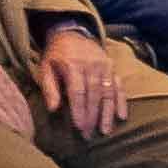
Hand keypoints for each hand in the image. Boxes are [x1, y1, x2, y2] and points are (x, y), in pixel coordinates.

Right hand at [0, 39, 35, 138]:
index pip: (17, 97)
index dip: (25, 114)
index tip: (29, 129)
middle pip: (16, 103)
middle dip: (25, 123)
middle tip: (31, 139)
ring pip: (8, 107)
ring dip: (18, 125)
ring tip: (23, 140)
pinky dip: (4, 120)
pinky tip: (10, 131)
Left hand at [38, 19, 127, 135]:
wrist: (72, 32)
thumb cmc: (56, 55)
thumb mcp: (46, 67)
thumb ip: (49, 88)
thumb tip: (53, 109)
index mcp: (73, 64)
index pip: (78, 91)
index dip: (79, 110)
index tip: (79, 127)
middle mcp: (91, 65)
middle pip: (94, 94)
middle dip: (92, 116)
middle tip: (89, 134)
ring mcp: (104, 65)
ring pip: (108, 92)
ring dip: (107, 113)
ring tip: (105, 130)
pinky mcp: (112, 66)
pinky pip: (119, 85)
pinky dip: (121, 101)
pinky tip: (122, 116)